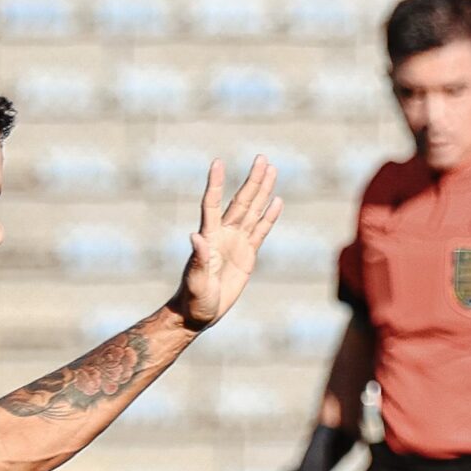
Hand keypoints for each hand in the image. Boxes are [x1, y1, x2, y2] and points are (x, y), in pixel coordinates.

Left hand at [169, 156, 280, 331]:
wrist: (199, 312)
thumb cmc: (194, 298)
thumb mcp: (196, 281)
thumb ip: (197, 259)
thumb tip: (195, 236)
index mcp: (209, 237)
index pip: (212, 204)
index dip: (215, 183)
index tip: (218, 162)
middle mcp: (223, 234)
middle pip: (241, 202)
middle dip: (252, 180)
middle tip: (261, 158)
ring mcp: (236, 243)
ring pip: (253, 211)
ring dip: (262, 191)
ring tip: (271, 169)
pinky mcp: (248, 254)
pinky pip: (261, 231)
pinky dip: (269, 216)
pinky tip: (276, 201)